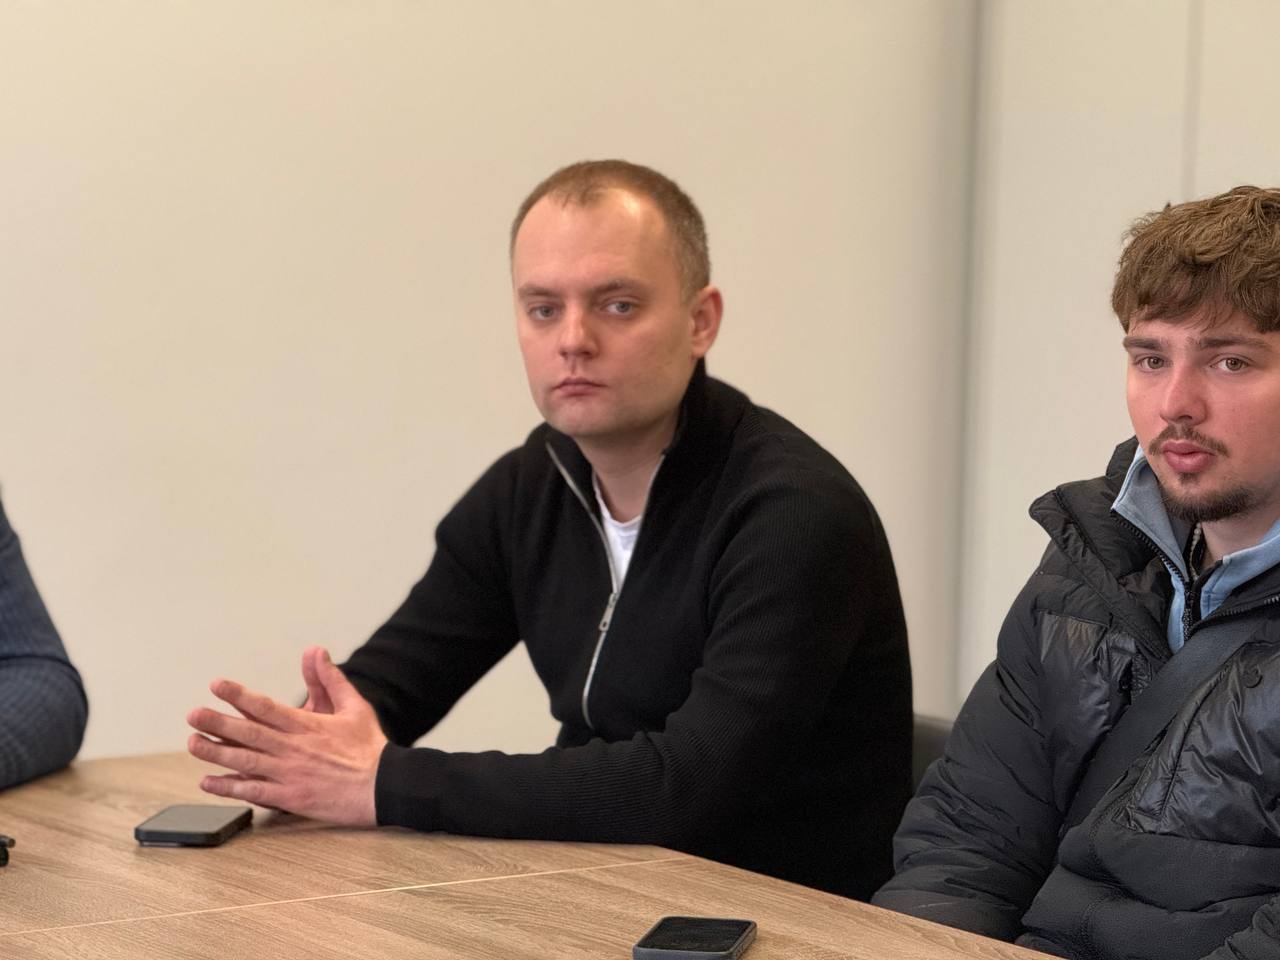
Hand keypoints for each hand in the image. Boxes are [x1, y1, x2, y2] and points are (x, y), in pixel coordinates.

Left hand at [186, 646, 386, 825]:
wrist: (383, 786)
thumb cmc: (369, 746)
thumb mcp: (354, 706)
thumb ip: (330, 679)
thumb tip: (315, 650)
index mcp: (307, 725)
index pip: (266, 707)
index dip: (239, 695)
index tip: (217, 686)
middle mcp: (294, 748)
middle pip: (249, 733)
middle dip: (218, 723)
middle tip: (193, 714)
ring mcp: (290, 774)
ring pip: (245, 761)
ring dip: (216, 752)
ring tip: (193, 743)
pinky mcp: (291, 797)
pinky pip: (254, 791)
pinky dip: (229, 787)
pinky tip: (209, 782)